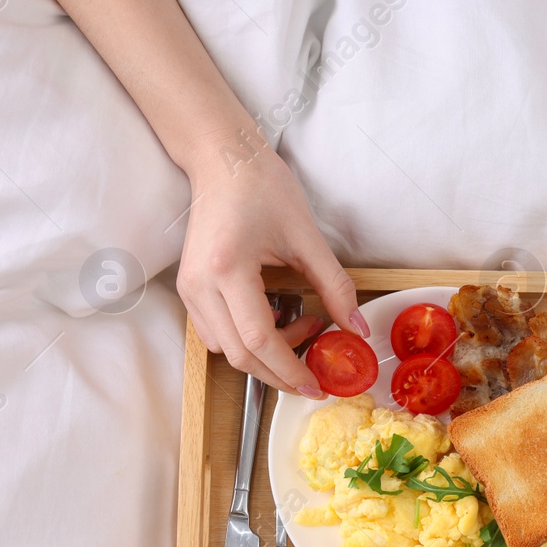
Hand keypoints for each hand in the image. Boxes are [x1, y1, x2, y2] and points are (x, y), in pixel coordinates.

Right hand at [176, 145, 363, 395]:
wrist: (223, 162)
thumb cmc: (262, 188)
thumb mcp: (307, 237)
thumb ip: (335, 286)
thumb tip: (357, 328)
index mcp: (227, 269)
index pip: (257, 340)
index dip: (288, 369)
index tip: (315, 384)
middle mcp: (199, 285)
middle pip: (238, 355)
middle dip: (278, 373)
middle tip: (313, 374)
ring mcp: (189, 288)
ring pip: (224, 349)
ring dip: (264, 354)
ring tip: (301, 327)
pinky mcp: (190, 288)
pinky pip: (216, 333)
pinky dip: (247, 339)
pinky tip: (274, 318)